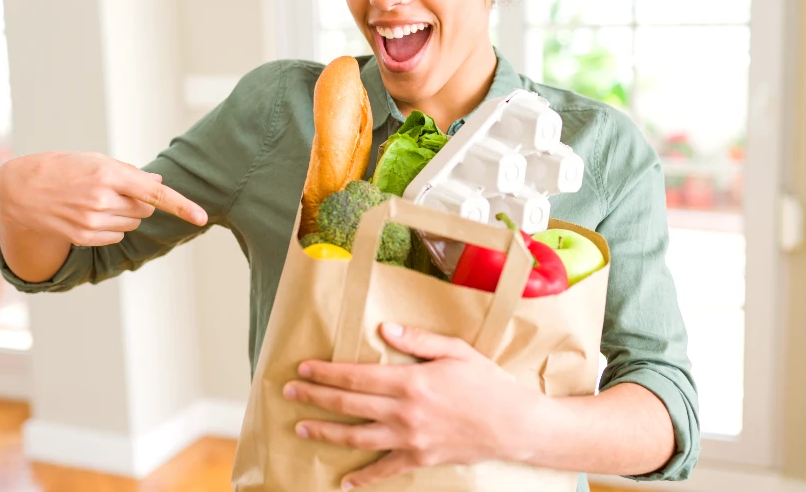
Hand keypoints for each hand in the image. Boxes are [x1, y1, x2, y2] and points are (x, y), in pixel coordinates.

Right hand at [0, 151, 206, 246]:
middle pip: (146, 208)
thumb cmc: (62, 168)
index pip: (155, 193)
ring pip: (133, 222)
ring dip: (125, 213)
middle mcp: (102, 200)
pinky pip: (117, 235)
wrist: (21, 191)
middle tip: (113, 189)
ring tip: (95, 200)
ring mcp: (93, 222)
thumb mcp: (95, 160)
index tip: (202, 217)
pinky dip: (111, 226)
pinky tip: (88, 214)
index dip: (182, 205)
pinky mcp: (85, 237)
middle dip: (139, 200)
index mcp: (108, 175)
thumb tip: (158, 183)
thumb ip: (130, 173)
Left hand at [283, 323, 544, 488]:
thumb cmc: (488, 383)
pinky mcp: (419, 459)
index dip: (325, 372)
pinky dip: (362, 479)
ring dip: (325, 433)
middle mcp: (404, 411)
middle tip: (289, 392)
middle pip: (347, 404)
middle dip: (314, 397)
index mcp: (410, 380)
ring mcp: (410, 439)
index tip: (303, 368)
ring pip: (356, 437)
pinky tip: (344, 482)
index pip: (355, 375)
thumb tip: (383, 329)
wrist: (516, 425)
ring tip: (301, 428)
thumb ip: (418, 340)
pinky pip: (384, 471)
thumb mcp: (456, 351)